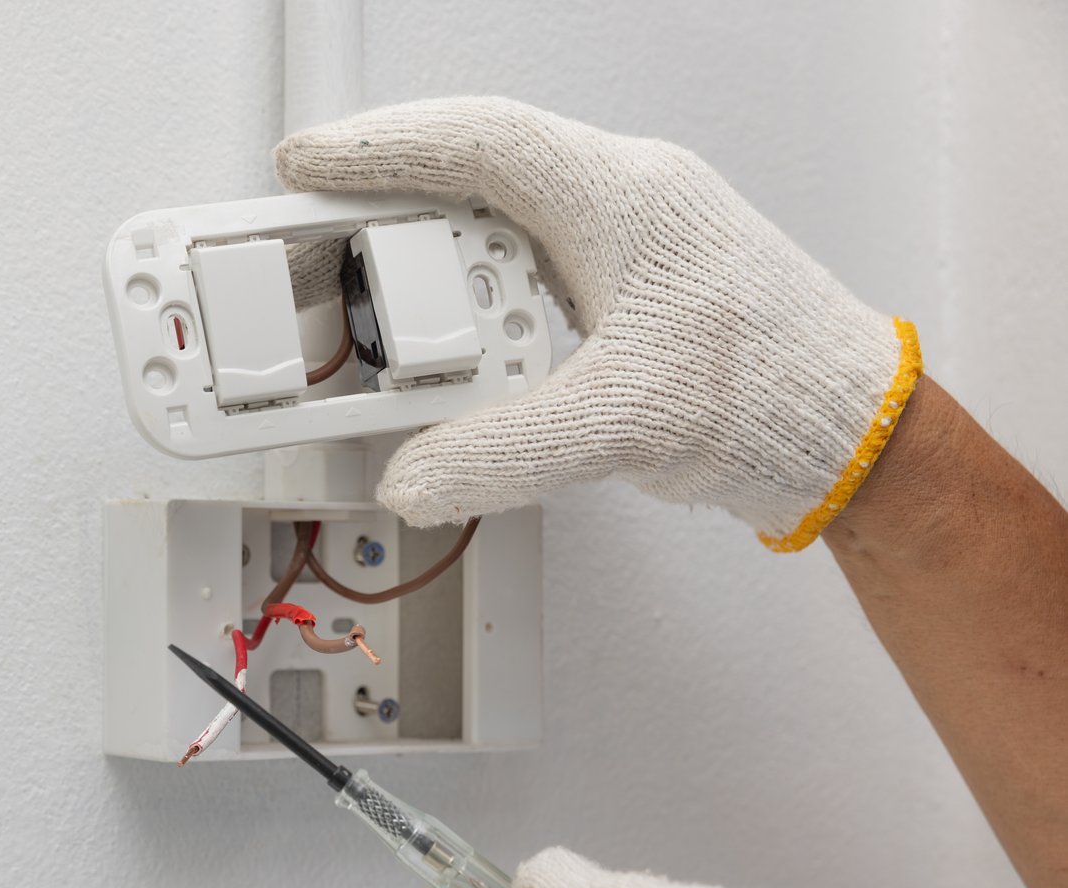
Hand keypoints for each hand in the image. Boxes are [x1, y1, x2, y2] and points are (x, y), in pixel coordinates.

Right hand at [275, 98, 920, 551]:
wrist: (848, 432)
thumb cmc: (778, 390)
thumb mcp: (624, 422)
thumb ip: (504, 452)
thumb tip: (415, 475)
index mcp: (622, 198)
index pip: (479, 144)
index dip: (380, 148)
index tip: (306, 161)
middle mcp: (619, 205)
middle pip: (473, 180)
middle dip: (386, 212)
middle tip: (314, 247)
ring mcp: (620, 247)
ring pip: (496, 231)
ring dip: (435, 275)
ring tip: (389, 326)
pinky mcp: (620, 293)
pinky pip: (523, 278)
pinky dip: (475, 310)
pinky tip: (462, 354)